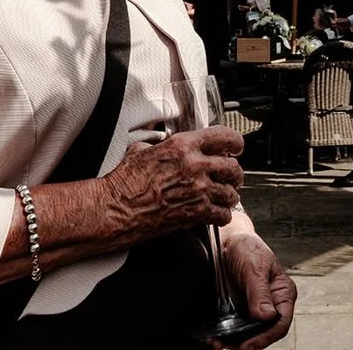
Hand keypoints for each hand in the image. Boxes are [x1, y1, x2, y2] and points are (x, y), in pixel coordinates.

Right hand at [101, 126, 244, 242]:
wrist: (116, 209)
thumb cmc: (124, 181)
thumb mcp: (142, 150)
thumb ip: (160, 146)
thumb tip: (162, 145)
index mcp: (184, 146)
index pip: (224, 137)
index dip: (235, 143)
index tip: (236, 148)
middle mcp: (196, 166)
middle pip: (234, 167)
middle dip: (234, 173)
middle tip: (230, 177)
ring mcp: (199, 190)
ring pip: (231, 192)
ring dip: (228, 195)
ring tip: (222, 197)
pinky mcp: (197, 213)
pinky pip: (223, 214)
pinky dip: (221, 215)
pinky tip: (214, 214)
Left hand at [214, 234, 296, 348]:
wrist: (225, 240)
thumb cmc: (246, 246)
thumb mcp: (254, 266)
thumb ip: (260, 292)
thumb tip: (267, 316)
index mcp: (282, 293)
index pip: (280, 323)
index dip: (266, 337)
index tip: (248, 344)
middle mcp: (270, 304)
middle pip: (264, 333)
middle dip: (247, 344)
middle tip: (230, 348)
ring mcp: (252, 309)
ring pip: (247, 335)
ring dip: (234, 343)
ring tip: (218, 345)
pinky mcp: (237, 311)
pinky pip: (233, 329)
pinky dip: (224, 336)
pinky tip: (214, 338)